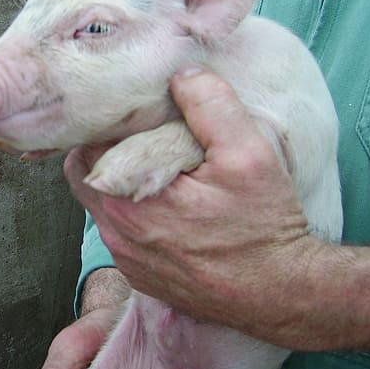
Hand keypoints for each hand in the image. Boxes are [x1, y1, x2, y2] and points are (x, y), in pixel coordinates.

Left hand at [64, 66, 318, 346]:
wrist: (283, 293)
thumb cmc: (265, 227)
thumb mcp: (249, 154)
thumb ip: (211, 106)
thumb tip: (182, 74)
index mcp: (129, 204)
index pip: (86, 148)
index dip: (107, 123)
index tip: (133, 112)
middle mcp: (117, 236)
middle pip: (88, 175)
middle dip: (109, 149)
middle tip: (144, 133)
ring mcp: (127, 260)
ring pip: (103, 203)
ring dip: (124, 181)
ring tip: (163, 166)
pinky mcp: (141, 275)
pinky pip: (122, 231)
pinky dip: (137, 212)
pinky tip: (172, 202)